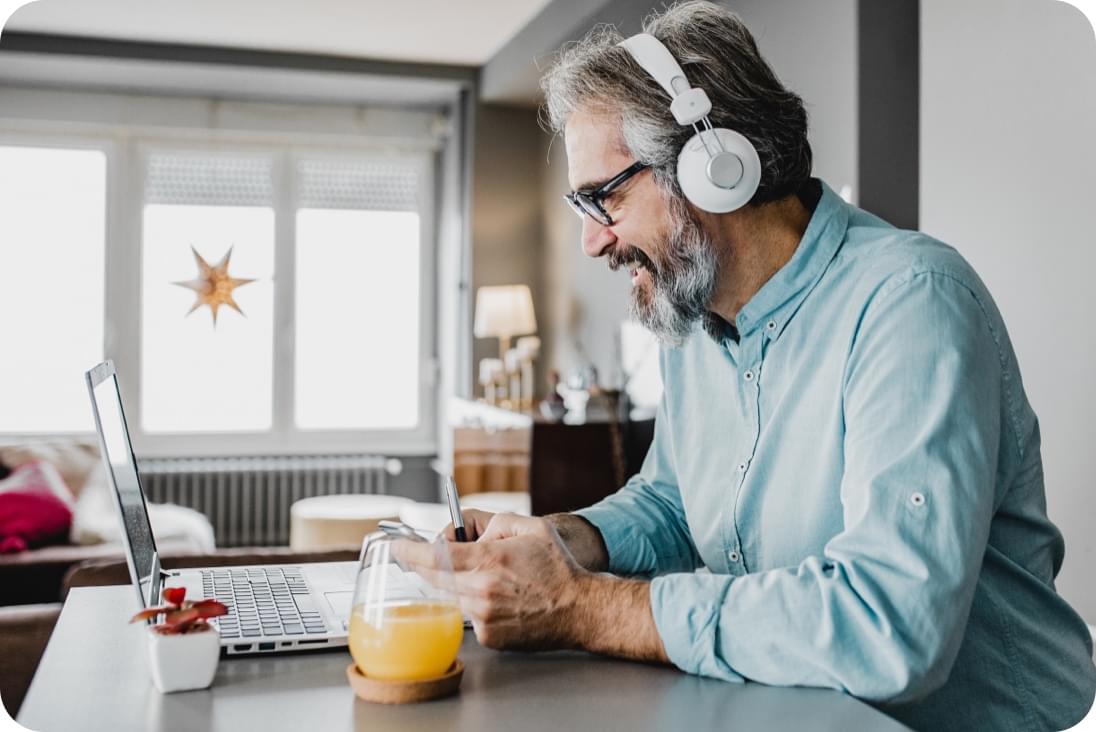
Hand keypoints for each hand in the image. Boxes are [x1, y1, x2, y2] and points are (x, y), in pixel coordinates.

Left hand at [394, 514, 586, 650]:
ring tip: (491, 577)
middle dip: (429, 564)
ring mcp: (482, 616)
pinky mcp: (487, 636)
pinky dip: (474, 603)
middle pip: (434, 577)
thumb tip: (465, 527)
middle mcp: (481, 590)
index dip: (410, 551)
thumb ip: (493, 520)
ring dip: (458, 583)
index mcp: (489, 560)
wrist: (579, 610)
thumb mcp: (531, 527)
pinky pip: (467, 615)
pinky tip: (500, 599)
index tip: (396, 546)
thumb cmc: (558, 568)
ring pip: (450, 595)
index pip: (434, 555)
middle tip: (438, 554)